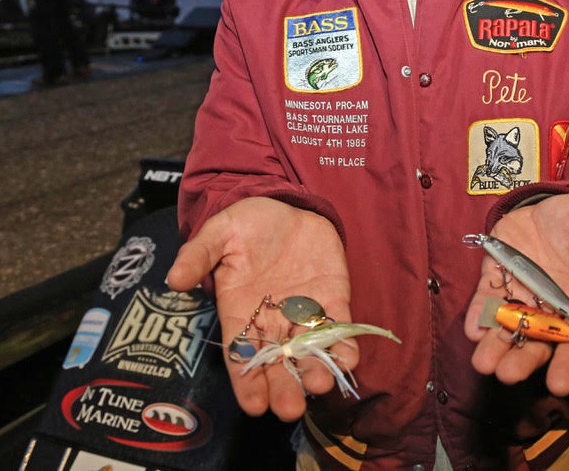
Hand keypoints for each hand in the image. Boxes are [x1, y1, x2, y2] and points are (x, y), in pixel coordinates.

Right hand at [166, 197, 350, 419]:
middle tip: (290, 408)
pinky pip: (339, 324)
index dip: (246, 381)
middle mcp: (273, 321)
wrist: (286, 206)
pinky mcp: (333, 298)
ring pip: (309, 350)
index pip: (241, 355)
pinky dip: (345, 342)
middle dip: (284, 387)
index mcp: (241, 312)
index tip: (253, 405)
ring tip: (320, 384)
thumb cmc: (248, 224)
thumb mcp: (220, 232)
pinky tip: (349, 357)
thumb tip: (174, 279)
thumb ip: (198, 254)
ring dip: (316, 369)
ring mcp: (305, 312)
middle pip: (277, 363)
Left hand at [463, 193, 568, 395]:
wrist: (556, 203)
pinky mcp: (497, 273)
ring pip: (508, 325)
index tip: (559, 385)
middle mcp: (549, 305)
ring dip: (495, 345)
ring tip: (484, 363)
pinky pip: (486, 297)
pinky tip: (473, 328)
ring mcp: (521, 291)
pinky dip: (478, 312)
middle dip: (521, 359)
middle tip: (507, 375)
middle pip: (536, 341)